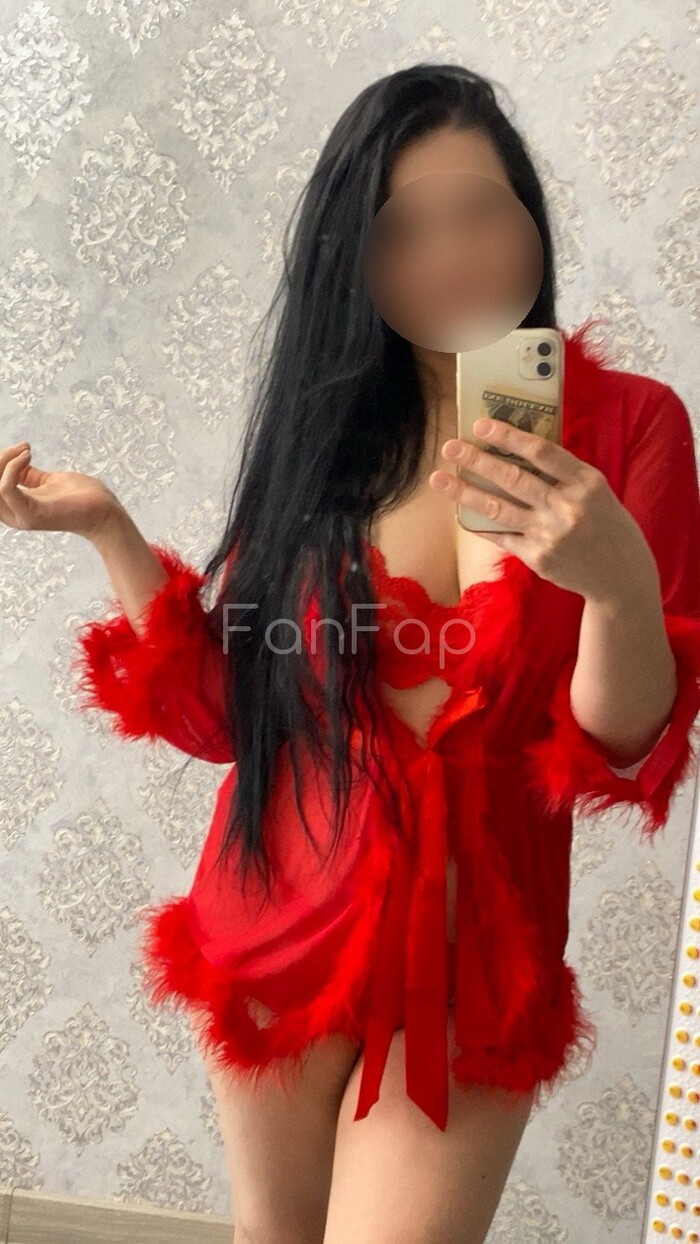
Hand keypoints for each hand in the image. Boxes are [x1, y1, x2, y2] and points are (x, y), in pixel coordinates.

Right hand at [0, 441, 122, 541]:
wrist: (104, 511)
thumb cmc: (80, 496)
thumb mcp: (47, 481)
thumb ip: (28, 474)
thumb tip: (15, 460)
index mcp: (16, 508)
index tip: (19, 447)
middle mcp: (14, 515)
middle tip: (20, 448)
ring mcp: (22, 517)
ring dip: (3, 461)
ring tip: (25, 450)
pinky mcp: (32, 515)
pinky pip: (6, 489)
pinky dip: (12, 467)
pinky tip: (28, 454)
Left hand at [429, 417, 657, 603]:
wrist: (620, 575)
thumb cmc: (605, 524)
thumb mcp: (595, 491)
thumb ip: (563, 474)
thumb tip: (517, 450)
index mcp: (585, 482)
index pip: (541, 452)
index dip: (509, 436)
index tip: (481, 425)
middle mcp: (567, 507)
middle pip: (512, 478)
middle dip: (476, 460)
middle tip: (449, 447)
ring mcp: (550, 534)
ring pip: (497, 508)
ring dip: (464, 492)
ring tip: (439, 479)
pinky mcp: (538, 557)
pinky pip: (501, 536)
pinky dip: (480, 524)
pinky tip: (461, 513)